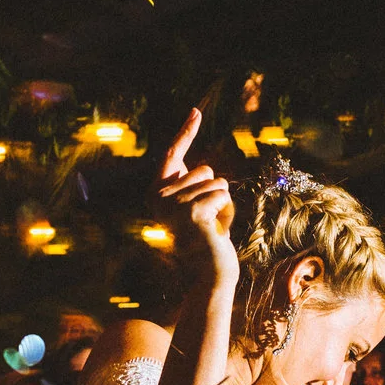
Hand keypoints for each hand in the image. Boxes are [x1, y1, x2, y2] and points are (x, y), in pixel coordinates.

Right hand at [154, 109, 237, 287]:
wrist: (208, 273)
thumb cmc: (205, 240)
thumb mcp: (194, 208)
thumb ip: (191, 188)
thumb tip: (198, 168)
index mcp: (156, 193)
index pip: (173, 154)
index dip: (185, 131)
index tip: (196, 111)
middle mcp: (159, 196)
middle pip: (204, 169)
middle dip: (215, 191)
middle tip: (207, 219)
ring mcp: (173, 204)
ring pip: (217, 181)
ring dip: (223, 204)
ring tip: (213, 226)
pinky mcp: (191, 211)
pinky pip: (222, 195)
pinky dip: (227, 212)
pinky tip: (217, 231)